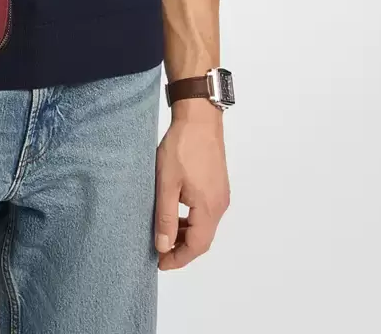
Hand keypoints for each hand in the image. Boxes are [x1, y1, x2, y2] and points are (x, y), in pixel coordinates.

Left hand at [154, 105, 229, 269]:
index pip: (197, 246)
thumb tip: (164, 246)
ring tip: (164, 231)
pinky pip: (206, 211)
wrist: (199, 118)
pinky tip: (176, 211)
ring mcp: (221, 194)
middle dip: (182, 248)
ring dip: (186, 232)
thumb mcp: (166, 183)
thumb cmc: (182, 147)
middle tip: (159, 249)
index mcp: (209, 208)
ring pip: (205, 225)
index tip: (160, 263)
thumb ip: (166, 217)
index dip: (179, 258)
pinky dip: (192, 218)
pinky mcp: (218, 184)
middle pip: (203, 239)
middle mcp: (220, 205)